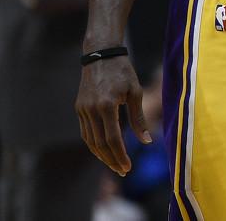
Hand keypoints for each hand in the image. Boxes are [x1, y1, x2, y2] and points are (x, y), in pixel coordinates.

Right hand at [75, 56, 150, 175]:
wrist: (101, 54)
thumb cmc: (123, 71)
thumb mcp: (135, 92)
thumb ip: (139, 118)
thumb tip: (146, 142)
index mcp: (107, 105)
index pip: (112, 139)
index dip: (120, 155)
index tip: (127, 167)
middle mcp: (91, 110)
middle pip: (99, 144)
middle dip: (111, 160)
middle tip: (123, 171)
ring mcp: (83, 110)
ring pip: (90, 140)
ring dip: (102, 155)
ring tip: (115, 164)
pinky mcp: (79, 108)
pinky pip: (86, 132)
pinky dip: (94, 144)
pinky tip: (104, 150)